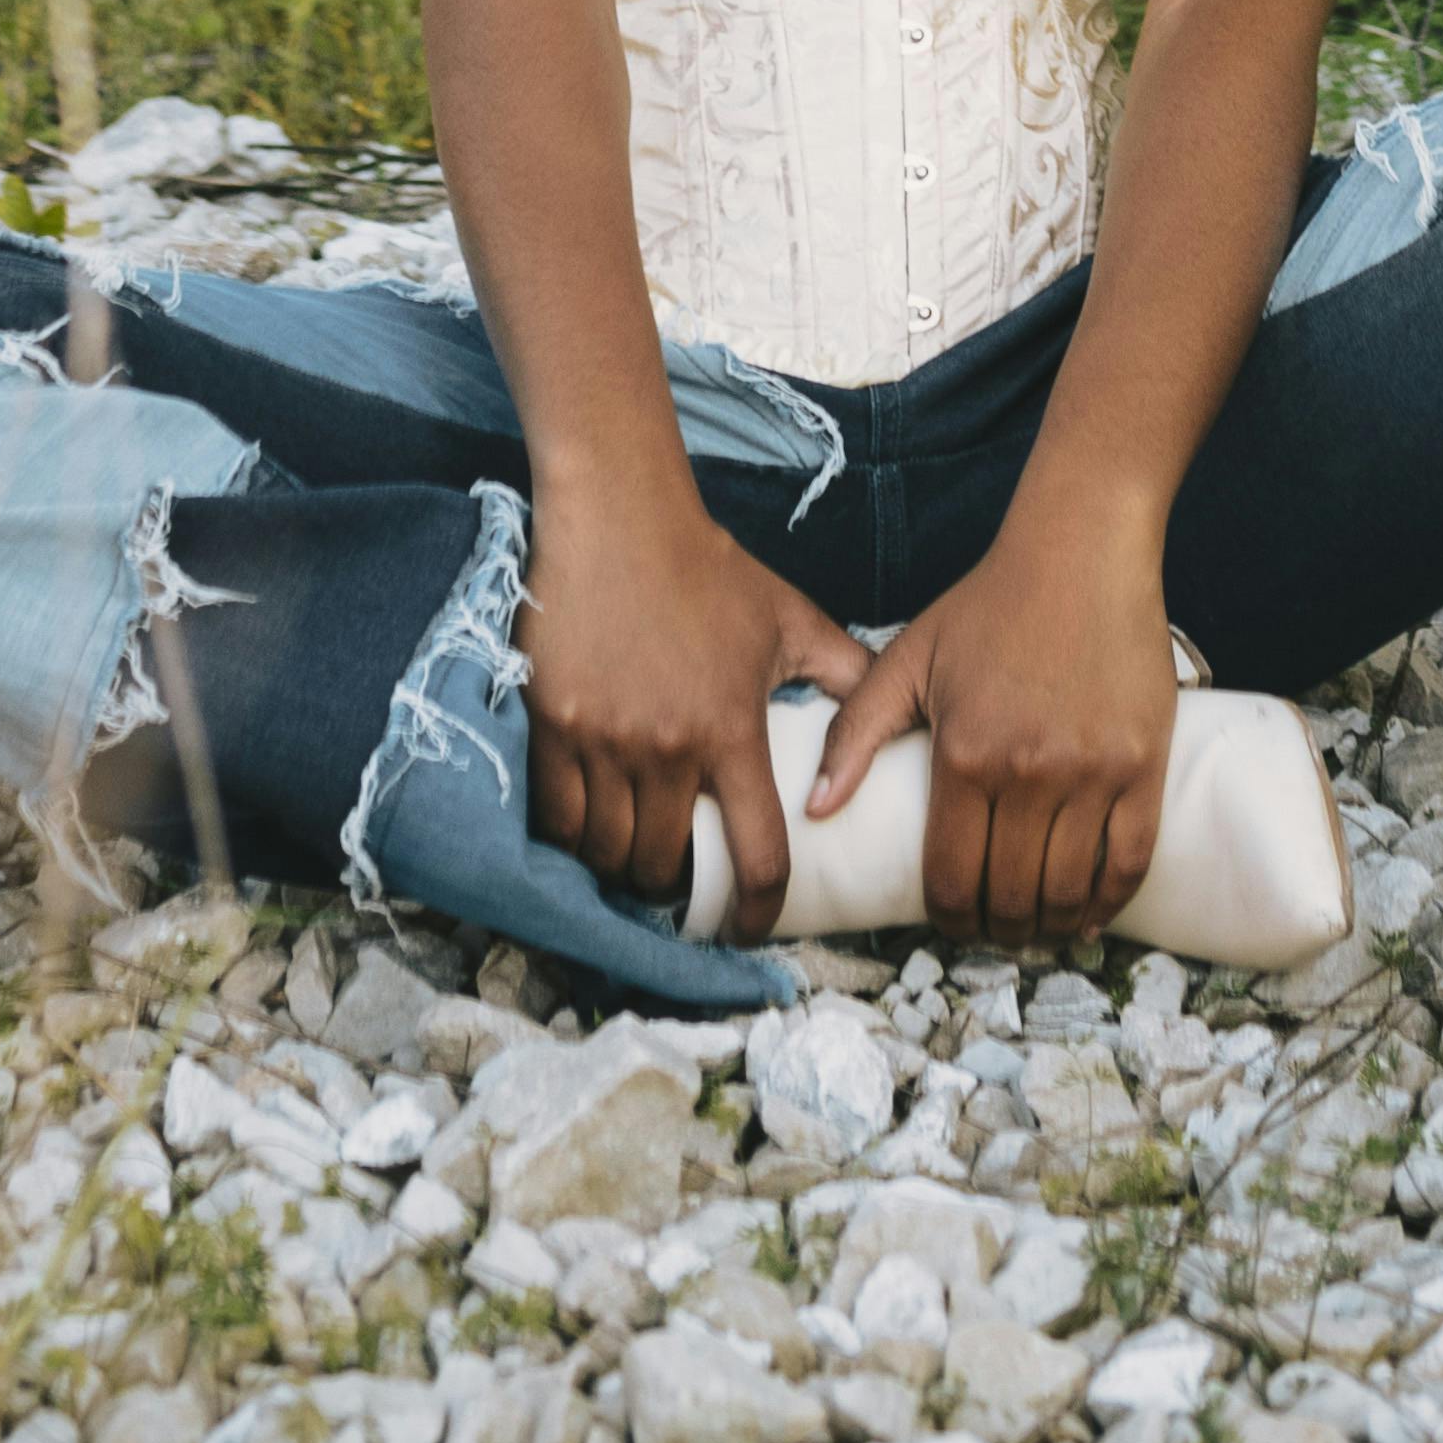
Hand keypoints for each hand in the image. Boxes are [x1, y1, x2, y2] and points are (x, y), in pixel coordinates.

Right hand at [520, 469, 868, 929]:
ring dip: (620, 866)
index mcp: (732, 729)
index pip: (760, 855)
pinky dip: (572, 836)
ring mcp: (604, 739)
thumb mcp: (788, 618)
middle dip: (675, 887)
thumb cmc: (708, 569)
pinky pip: (556, 818)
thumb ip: (845, 670)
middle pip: (665, 868)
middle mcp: (668, 747)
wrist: (620, 517)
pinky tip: (586, 825)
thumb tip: (891, 714)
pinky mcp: (551, 725)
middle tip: (679, 876)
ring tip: (632, 853)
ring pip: (607, 852)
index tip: (752, 926)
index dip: (760, 910)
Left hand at [808, 486, 1182, 939]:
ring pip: (1069, 891)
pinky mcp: (1144, 764)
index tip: (955, 921)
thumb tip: (816, 810)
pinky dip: (1108, 902)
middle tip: (998, 927)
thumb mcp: (909, 658)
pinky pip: (1130, 861)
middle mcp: (1029, 772)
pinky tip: (1089, 912)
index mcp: (965, 754)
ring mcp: (1092, 771)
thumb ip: (855, 733)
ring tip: (1038, 924)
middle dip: (1000, 929)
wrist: (1082, 548)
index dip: (951, 920)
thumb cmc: (990, 603)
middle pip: (1013, 897)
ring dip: (1050, 926)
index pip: (954, 880)